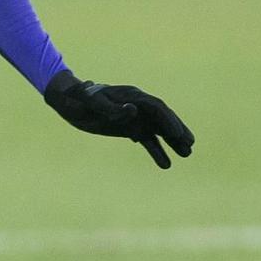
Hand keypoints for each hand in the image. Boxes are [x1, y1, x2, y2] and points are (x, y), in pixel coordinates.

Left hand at [43, 70, 193, 168]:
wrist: (70, 101)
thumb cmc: (80, 99)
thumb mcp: (93, 103)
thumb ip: (112, 107)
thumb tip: (133, 111)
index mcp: (132, 96)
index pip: (156, 108)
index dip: (168, 120)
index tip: (177, 134)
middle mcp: (138, 105)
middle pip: (163, 118)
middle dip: (177, 130)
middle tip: (190, 143)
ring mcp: (136, 117)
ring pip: (158, 130)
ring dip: (173, 141)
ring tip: (187, 154)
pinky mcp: (130, 128)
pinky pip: (147, 140)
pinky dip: (157, 151)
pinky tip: (166, 164)